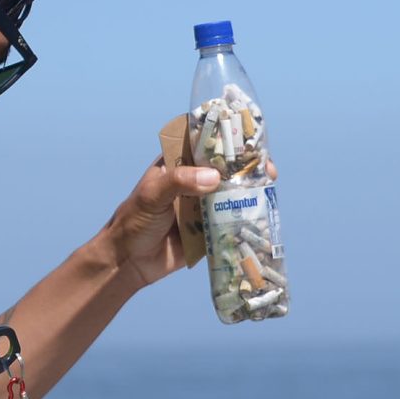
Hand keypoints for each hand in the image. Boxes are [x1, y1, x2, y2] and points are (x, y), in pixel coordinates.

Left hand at [101, 123, 277, 289]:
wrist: (129, 261)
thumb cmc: (134, 220)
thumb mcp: (152, 194)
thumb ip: (179, 182)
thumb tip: (215, 178)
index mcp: (178, 165)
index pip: (204, 143)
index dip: (224, 136)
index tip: (245, 136)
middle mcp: (194, 181)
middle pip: (225, 167)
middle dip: (247, 164)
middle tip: (265, 166)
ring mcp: (204, 205)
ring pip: (233, 193)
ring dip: (252, 189)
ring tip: (269, 184)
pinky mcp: (211, 229)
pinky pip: (233, 220)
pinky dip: (248, 216)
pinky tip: (264, 211)